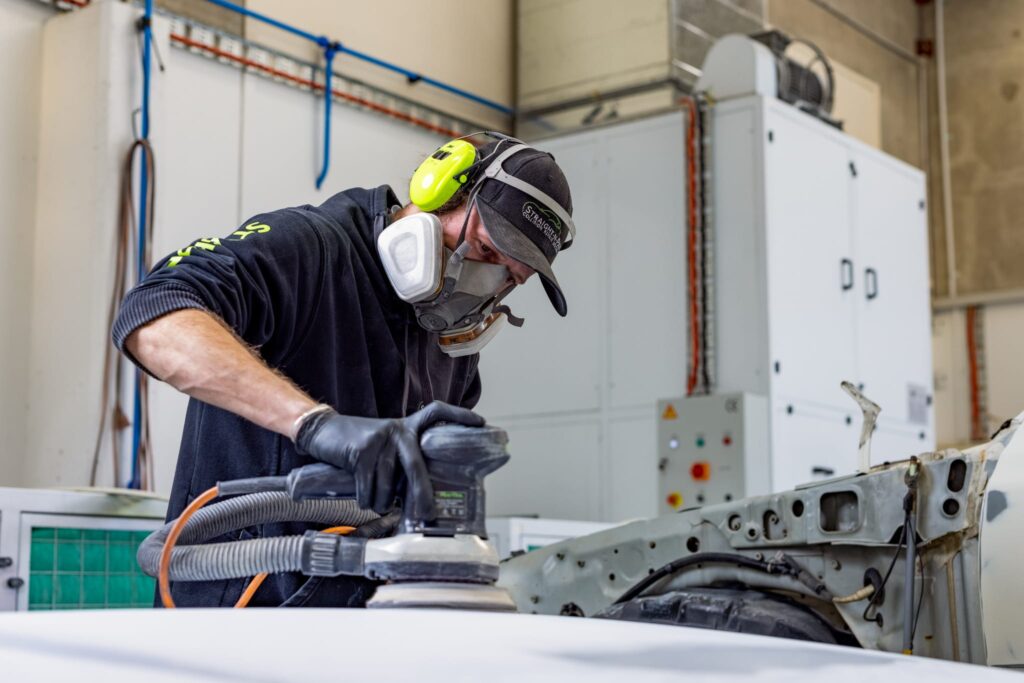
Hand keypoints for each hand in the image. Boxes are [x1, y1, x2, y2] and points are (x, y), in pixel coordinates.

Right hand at [294, 401, 484, 516]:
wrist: (321, 431)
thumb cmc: (357, 445)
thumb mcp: (384, 444)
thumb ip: (401, 460)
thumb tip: (417, 493)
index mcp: (406, 427)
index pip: (438, 412)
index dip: (460, 416)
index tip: (481, 422)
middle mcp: (398, 431)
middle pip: (417, 468)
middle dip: (422, 495)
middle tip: (426, 514)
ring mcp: (380, 440)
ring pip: (388, 487)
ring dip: (380, 502)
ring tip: (374, 499)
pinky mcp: (362, 452)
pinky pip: (369, 489)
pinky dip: (365, 499)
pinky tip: (362, 495)